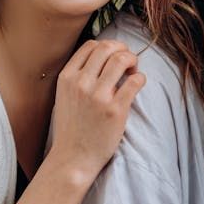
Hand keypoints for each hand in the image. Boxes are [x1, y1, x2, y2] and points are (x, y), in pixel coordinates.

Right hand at [46, 39, 144, 175]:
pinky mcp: (115, 110)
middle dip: (122, 49)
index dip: (108, 46)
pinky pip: (135, 81)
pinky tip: (137, 84)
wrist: (73, 158)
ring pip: (121, 59)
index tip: (115, 54)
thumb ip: (77, 76)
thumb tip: (101, 56)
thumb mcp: (64, 96)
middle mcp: (81, 83)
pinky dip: (140, 78)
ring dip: (132, 60)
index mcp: (67, 78)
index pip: (91, 45)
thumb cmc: (71, 128)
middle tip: (128, 61)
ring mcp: (98, 96)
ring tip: (133, 70)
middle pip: (107, 48)